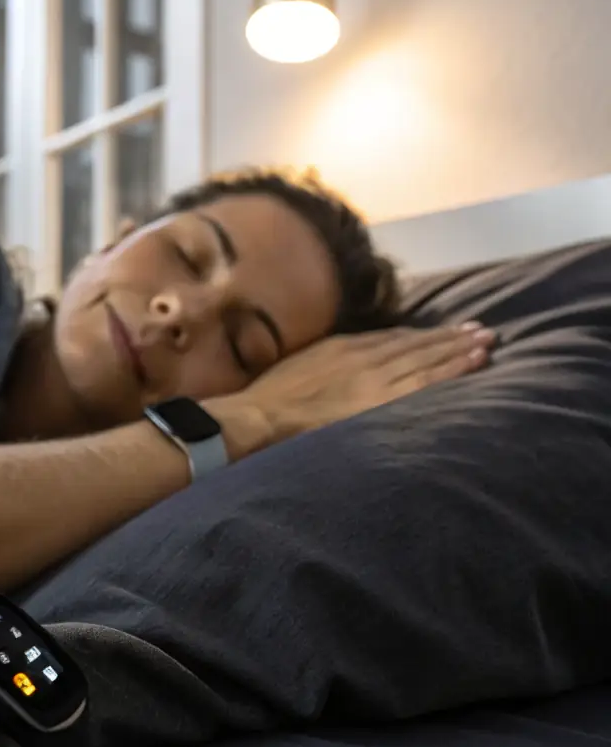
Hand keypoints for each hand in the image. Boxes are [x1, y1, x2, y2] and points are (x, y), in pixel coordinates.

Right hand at [208, 323, 495, 459]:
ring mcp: (375, 379)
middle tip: (482, 331)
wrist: (260, 416)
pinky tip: (474, 365)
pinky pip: (425, 383)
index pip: (394, 340)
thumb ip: (328, 363)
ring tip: (486, 344)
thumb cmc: (269, 398)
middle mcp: (365, 358)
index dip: (423, 336)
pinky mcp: (379, 403)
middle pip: (418, 345)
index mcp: (345, 348)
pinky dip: (452, 370)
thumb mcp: (301, 366)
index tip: (447, 332)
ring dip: (459, 350)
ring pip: (428, 360)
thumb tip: (341, 368)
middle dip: (451, 338)